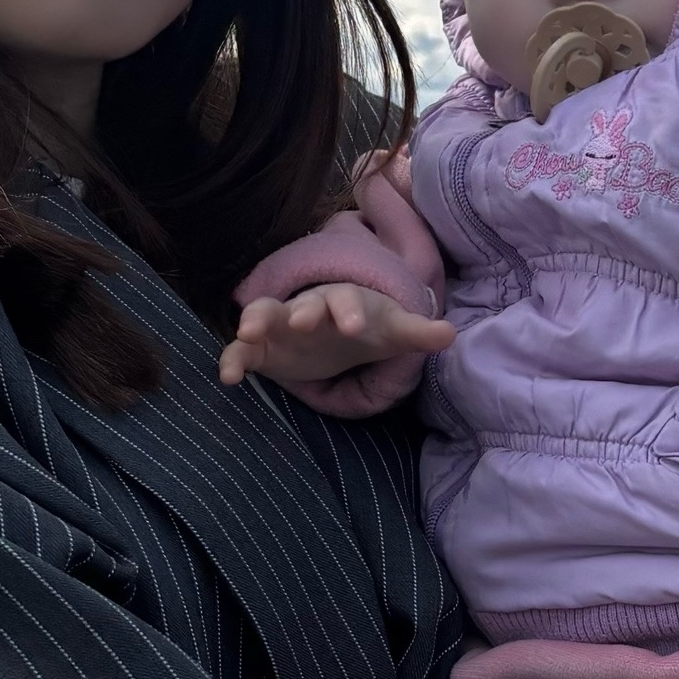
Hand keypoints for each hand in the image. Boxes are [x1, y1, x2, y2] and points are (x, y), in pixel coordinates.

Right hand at [217, 282, 453, 386]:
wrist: (335, 332)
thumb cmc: (366, 328)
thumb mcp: (392, 331)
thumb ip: (417, 333)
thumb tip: (450, 334)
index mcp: (344, 303)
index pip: (348, 300)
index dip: (349, 310)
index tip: (352, 325)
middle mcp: (310, 309)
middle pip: (304, 304)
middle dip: (301, 310)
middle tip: (300, 321)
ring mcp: (281, 326)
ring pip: (265, 315)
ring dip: (255, 320)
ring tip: (247, 332)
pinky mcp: (261, 348)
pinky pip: (242, 351)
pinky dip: (232, 359)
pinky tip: (228, 378)